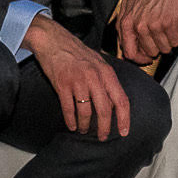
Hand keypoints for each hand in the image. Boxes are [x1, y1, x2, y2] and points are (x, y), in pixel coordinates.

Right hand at [26, 15, 130, 138]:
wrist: (53, 40)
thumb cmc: (76, 52)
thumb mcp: (98, 62)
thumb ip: (106, 80)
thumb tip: (114, 102)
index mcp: (106, 72)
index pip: (121, 99)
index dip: (124, 118)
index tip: (123, 132)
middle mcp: (94, 77)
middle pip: (104, 109)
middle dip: (104, 128)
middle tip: (102, 137)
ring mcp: (78, 80)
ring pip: (86, 111)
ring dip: (85, 125)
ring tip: (83, 130)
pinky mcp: (62, 84)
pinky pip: (68, 108)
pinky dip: (71, 120)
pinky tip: (72, 125)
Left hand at [114, 0, 177, 60]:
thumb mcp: (129, 5)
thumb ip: (125, 25)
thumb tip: (125, 48)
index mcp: (126, 22)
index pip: (129, 52)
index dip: (140, 59)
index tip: (147, 58)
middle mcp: (138, 25)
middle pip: (150, 52)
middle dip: (158, 48)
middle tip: (163, 37)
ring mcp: (153, 24)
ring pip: (164, 49)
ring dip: (170, 42)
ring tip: (170, 31)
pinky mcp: (169, 23)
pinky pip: (176, 42)